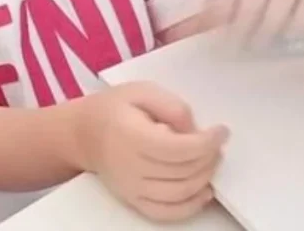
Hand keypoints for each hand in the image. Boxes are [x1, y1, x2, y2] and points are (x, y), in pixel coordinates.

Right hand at [78, 82, 228, 221]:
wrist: (82, 133)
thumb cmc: (113, 109)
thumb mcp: (142, 91)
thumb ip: (172, 106)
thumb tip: (195, 131)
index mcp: (131, 136)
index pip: (179, 149)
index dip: (207, 142)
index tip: (222, 131)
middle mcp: (130, 166)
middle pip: (184, 171)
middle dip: (209, 157)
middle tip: (215, 143)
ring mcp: (131, 187)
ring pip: (180, 193)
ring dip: (205, 178)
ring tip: (210, 161)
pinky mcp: (133, 200)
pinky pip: (166, 212)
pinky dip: (191, 206)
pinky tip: (204, 191)